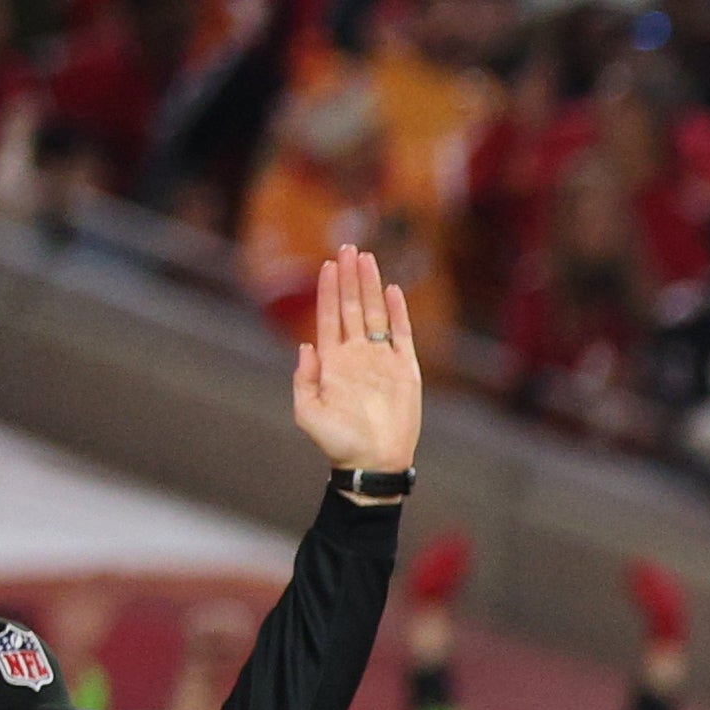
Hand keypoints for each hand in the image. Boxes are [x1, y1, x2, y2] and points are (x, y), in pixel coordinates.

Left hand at [291, 247, 423, 473]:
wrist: (372, 463)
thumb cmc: (338, 443)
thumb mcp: (308, 413)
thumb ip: (304, 380)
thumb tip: (306, 346)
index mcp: (333, 362)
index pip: (329, 316)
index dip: (327, 290)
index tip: (328, 264)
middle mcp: (357, 355)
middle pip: (352, 306)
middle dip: (349, 277)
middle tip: (348, 247)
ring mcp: (381, 360)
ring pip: (375, 313)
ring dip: (370, 286)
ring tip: (367, 258)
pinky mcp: (405, 370)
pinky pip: (402, 335)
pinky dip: (398, 312)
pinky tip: (393, 291)